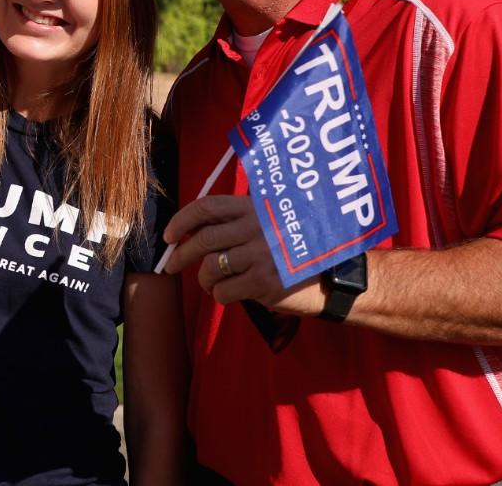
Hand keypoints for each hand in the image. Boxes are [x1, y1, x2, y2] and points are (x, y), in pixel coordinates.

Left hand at [162, 194, 324, 315]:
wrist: (333, 278)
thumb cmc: (296, 250)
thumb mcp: (271, 223)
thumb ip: (238, 223)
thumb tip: (192, 232)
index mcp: (255, 208)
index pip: (207, 207)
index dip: (181, 220)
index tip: (168, 236)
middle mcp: (256, 228)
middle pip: (203, 240)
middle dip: (180, 255)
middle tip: (171, 266)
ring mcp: (260, 256)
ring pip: (210, 268)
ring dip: (203, 279)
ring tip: (208, 284)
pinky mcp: (264, 282)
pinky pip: (224, 291)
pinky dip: (219, 295)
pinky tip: (226, 294)